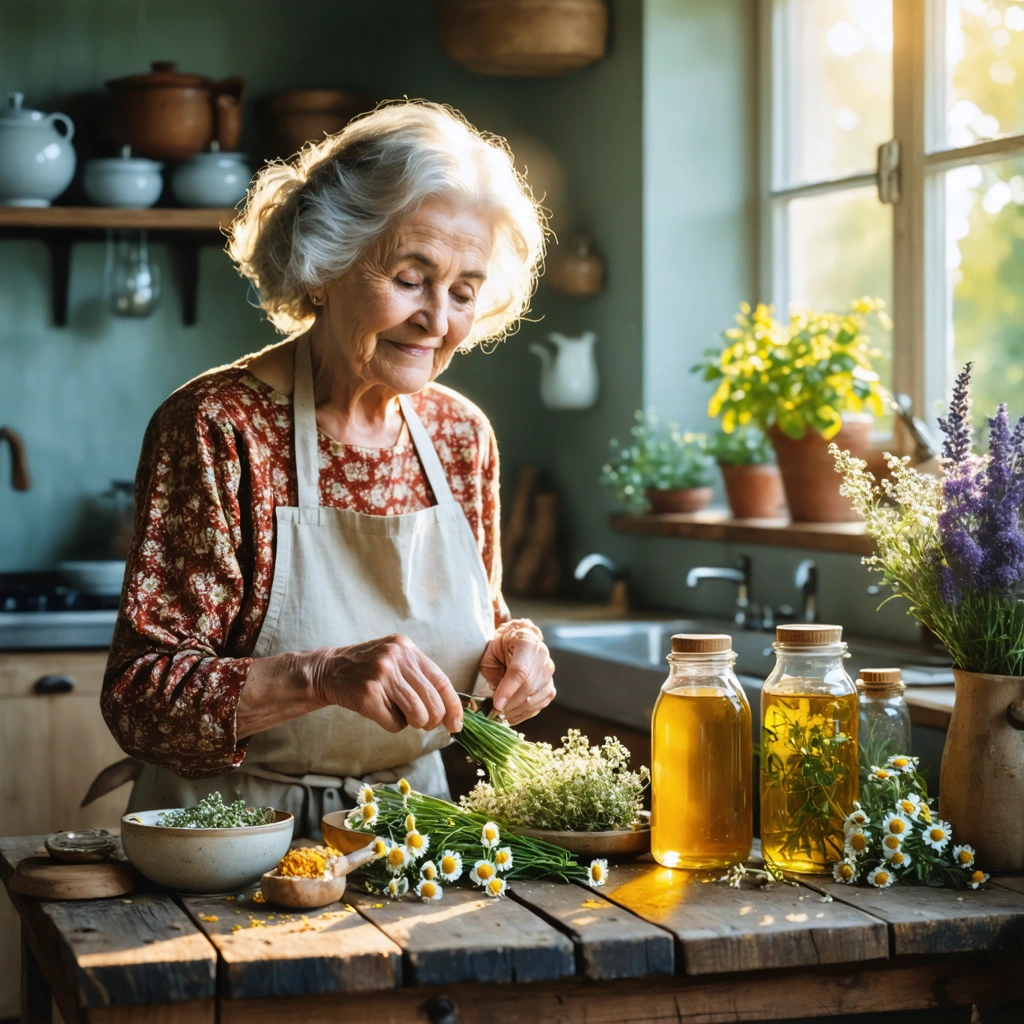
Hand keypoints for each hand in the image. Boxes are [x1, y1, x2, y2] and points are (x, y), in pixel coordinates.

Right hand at [307, 634, 463, 734]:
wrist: (328, 671)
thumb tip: (448, 709)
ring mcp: (381, 675)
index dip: (453, 705)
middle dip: (433, 719)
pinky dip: (392, 724)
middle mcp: (395, 658)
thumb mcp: (394, 660)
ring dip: (413, 723)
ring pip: (417, 714)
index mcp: (406, 648)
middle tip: (424, 723)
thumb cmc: (367, 670)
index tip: (457, 723)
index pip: (441, 680)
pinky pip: (395, 722)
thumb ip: (419, 676)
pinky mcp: (368, 695)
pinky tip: (381, 712)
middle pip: (432, 701)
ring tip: (403, 716)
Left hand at [479, 619, 554, 724]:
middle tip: (494, 710)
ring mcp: (549, 673)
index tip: (497, 704)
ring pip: (535, 699)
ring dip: (516, 710)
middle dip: (510, 703)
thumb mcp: (490, 652)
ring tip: (501, 713)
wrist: (521, 637)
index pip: (520, 671)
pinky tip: (512, 713)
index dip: (508, 689)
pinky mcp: (550, 686)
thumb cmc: (503, 644)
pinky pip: (540, 705)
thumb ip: (491, 672)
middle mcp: (542, 658)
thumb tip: (498, 697)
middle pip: (528, 688)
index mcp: (526, 644)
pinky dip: (524, 713)